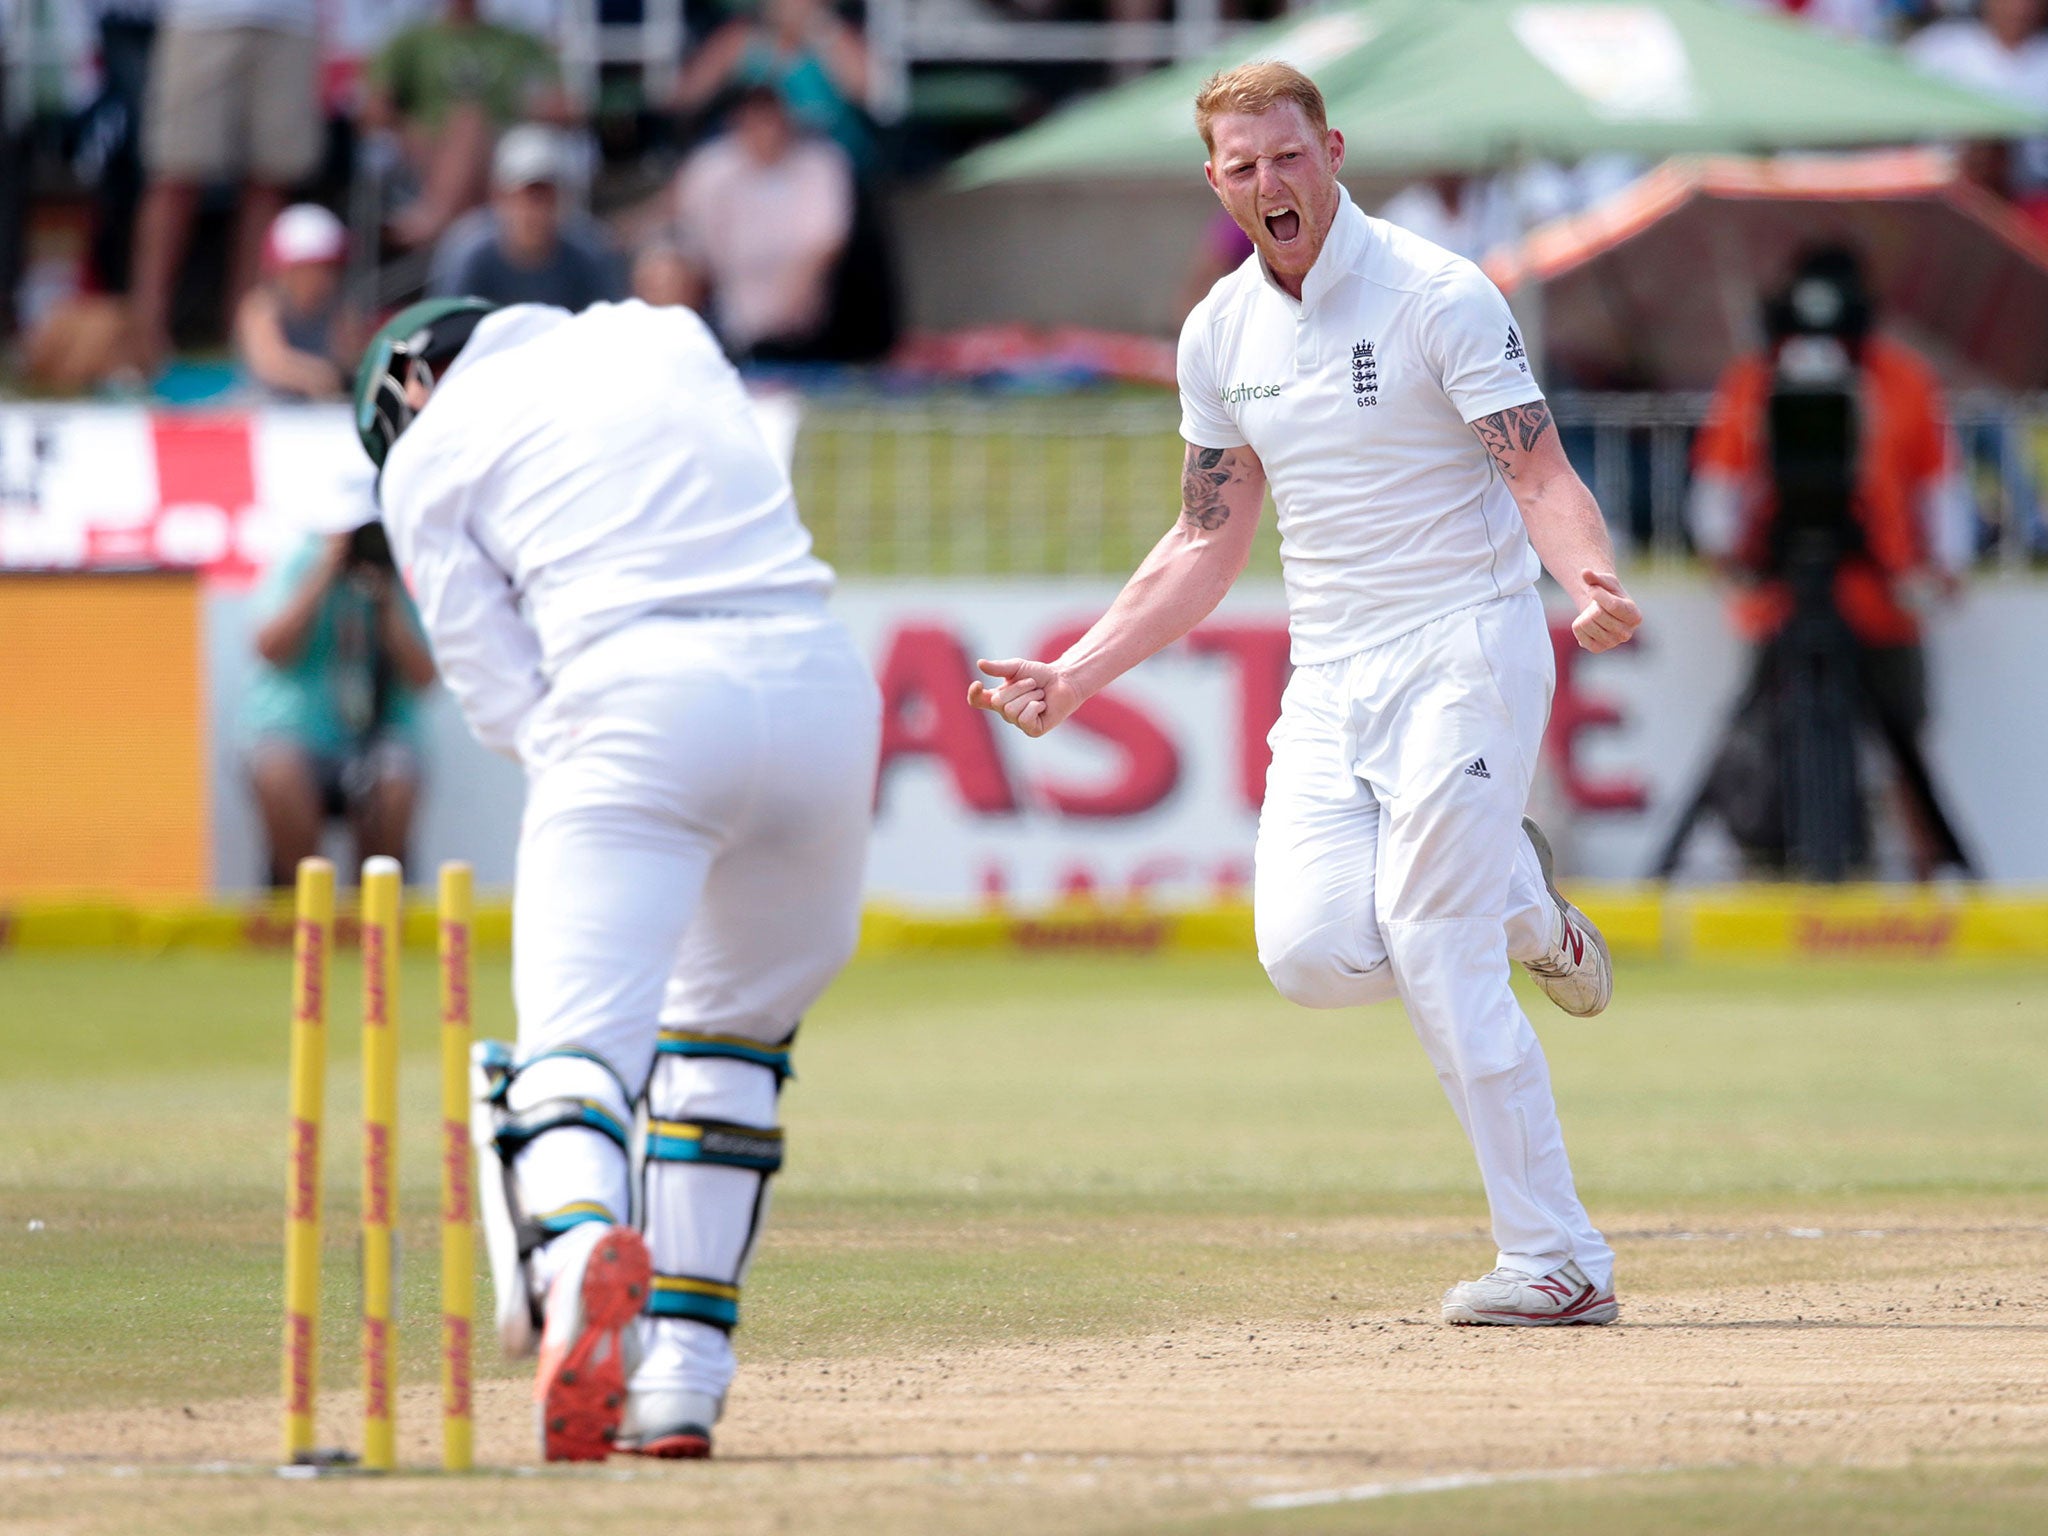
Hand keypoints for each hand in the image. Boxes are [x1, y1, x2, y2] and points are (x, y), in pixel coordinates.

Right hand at [967, 658, 1082, 737]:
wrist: (1064, 681)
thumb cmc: (1040, 675)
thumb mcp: (1017, 667)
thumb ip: (999, 667)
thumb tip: (980, 664)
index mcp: (999, 698)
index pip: (978, 701)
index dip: (974, 695)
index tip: (978, 683)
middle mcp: (1006, 713)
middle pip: (998, 702)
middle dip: (1018, 688)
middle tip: (1033, 685)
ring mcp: (1019, 723)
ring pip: (1011, 710)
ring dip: (1029, 696)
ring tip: (1040, 695)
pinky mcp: (1032, 731)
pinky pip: (1024, 719)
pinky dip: (1035, 707)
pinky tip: (1042, 706)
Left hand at [1571, 570, 1640, 652]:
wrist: (1602, 611)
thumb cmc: (1608, 593)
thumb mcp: (1605, 582)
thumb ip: (1595, 577)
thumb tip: (1585, 572)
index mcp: (1635, 616)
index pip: (1613, 605)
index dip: (1599, 594)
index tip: (1593, 589)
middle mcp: (1627, 633)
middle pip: (1598, 615)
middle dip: (1592, 604)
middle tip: (1596, 605)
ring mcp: (1612, 643)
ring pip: (1587, 623)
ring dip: (1585, 614)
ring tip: (1594, 615)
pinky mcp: (1598, 649)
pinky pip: (1579, 633)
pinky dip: (1578, 625)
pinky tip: (1588, 624)